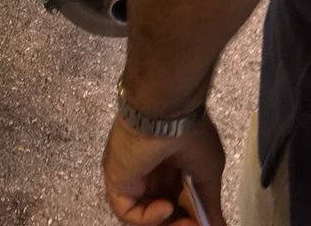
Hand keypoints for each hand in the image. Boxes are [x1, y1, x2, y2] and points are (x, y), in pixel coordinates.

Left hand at [103, 114, 226, 224]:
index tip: (203, 222)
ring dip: (168, 224)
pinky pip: (127, 212)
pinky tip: (167, 207)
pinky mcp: (116, 180)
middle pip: (158, 210)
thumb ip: (210, 206)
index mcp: (168, 167)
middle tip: (196, 225)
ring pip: (143, 215)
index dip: (189, 216)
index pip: (175, 201)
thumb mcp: (208, 174)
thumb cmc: (190, 134)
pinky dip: (148, 218)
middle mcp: (147, 172)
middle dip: (179, 223)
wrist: (166, 112)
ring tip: (186, 222)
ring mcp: (131, 177)